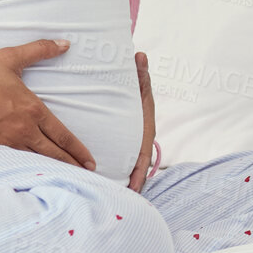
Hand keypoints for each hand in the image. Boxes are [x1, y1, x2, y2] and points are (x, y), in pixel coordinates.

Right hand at [0, 38, 97, 171]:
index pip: (62, 135)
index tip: (90, 159)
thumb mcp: (11, 57)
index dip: (78, 149)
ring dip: (51, 168)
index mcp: (31, 109)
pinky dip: (26, 167)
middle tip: (86, 173)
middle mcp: (21, 129)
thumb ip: (40, 50)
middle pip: (52, 153)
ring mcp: (4, 141)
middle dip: (72, 164)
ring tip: (65, 176)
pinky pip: (12, 160)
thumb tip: (65, 43)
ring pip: (34, 160)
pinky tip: (32, 172)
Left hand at [127, 52, 155, 192]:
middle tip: (123, 198)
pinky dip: (120, 174)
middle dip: (132, 181)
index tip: (134, 184)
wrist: (136, 89)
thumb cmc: (137, 86)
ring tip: (113, 196)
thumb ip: (140, 71)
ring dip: (125, 180)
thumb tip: (139, 54)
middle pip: (137, 164)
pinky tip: (107, 185)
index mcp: (145, 128)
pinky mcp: (125, 144)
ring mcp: (133, 143)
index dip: (140, 170)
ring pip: (130, 164)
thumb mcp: (139, 82)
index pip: (143, 152)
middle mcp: (140, 138)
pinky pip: (123, 160)